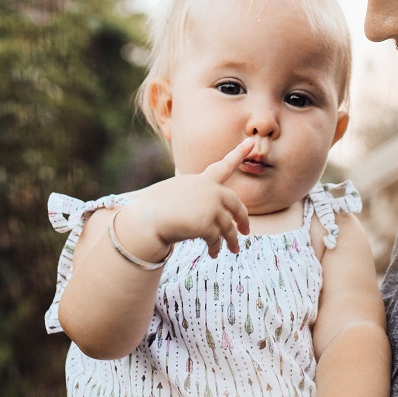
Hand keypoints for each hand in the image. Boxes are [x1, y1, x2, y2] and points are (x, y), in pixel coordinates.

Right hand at [133, 138, 252, 257]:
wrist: (147, 219)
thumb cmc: (156, 207)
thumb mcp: (179, 193)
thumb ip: (199, 198)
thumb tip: (211, 213)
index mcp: (202, 181)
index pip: (223, 166)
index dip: (238, 154)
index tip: (250, 143)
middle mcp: (210, 191)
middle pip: (236, 204)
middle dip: (243, 219)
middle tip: (246, 230)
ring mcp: (210, 207)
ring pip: (228, 226)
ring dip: (232, 240)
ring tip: (234, 249)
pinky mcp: (208, 224)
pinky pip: (217, 239)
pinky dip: (216, 248)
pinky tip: (213, 254)